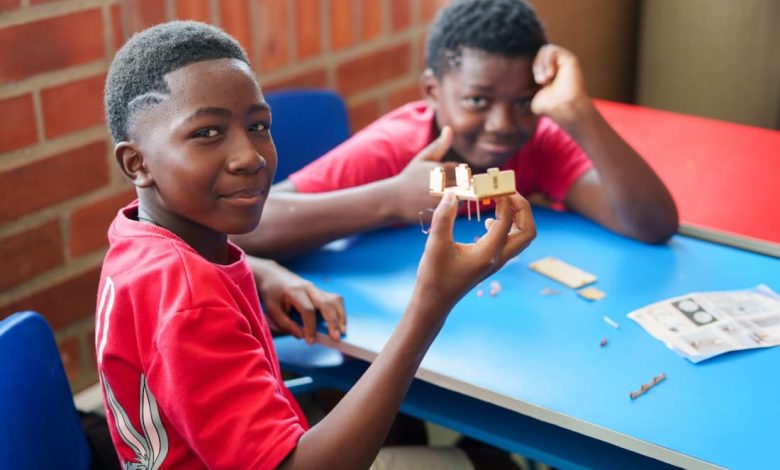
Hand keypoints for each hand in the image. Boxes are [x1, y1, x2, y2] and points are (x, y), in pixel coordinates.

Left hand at [248, 257, 345, 343]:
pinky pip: (335, 299)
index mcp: (295, 291)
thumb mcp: (272, 310)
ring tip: (343, 331)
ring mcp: (316, 288)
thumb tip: (301, 335)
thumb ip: (285, 324)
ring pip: (335, 299)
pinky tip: (340, 323)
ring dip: (341, 315)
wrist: (273, 275)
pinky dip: (339, 311)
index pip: (308, 310)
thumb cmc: (272, 294)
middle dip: (332, 322)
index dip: (310, 327)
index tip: (310, 341)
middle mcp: (309, 288)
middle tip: (336, 338)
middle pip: (326, 304)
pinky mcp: (320, 291)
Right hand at [388, 126, 456, 223]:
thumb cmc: (409, 177)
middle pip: (464, 183)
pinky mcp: (439, 212)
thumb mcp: (423, 159)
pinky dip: (451, 207)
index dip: (453, 173)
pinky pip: (454, 209)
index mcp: (439, 168)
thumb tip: (450, 128)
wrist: (393, 200)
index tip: (441, 177)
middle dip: (458, 185)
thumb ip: (439, 145)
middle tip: (441, 188)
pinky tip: (438, 204)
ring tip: (440, 196)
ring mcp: (441, 200)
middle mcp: (441, 184)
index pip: (461, 169)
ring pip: (462, 196)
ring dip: (457, 196)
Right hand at [416, 191, 535, 308]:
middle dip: (522, 208)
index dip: (502, 198)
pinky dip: (508, 225)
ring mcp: (496, 261)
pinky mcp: (490, 262)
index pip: (506, 219)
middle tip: (507, 192)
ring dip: (518, 216)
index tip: (489, 185)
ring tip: (500, 201)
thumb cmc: (433, 276)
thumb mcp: (435, 244)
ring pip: (523, 237)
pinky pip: (511, 241)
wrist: (434, 302)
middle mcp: (498, 258)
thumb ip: (444, 217)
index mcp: (488, 253)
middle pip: (528, 231)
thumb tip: (453, 194)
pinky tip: (487, 220)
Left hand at [531, 44, 591, 125]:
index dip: (535, 69)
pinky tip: (550, 74)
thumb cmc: (551, 107)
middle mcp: (559, 66)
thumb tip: (518, 89)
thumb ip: (531, 88)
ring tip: (546, 78)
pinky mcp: (570, 59)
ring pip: (546, 50)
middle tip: (541, 80)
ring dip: (542, 64)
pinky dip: (547, 60)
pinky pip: (552, 49)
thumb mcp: (535, 96)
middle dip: (537, 66)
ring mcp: (565, 62)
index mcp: (552, 73)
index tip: (539, 82)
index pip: (537, 60)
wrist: (564, 109)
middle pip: (541, 53)